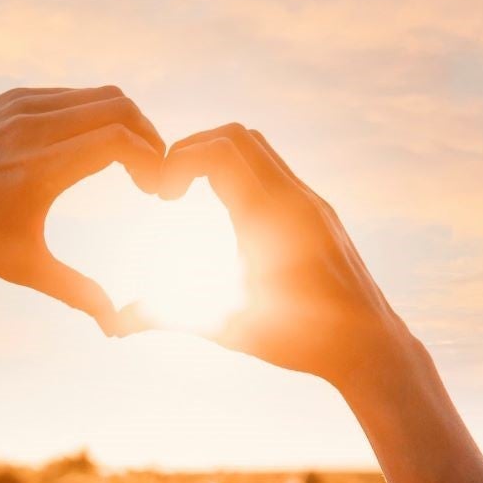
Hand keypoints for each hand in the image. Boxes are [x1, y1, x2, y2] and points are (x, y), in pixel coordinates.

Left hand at [0, 86, 167, 333]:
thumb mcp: (21, 266)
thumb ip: (74, 291)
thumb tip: (115, 324)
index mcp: (43, 166)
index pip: (121, 141)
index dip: (152, 160)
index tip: (156, 191)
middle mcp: (35, 127)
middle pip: (120, 107)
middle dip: (148, 137)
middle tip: (150, 174)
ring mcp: (22, 105)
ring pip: (97, 95)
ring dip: (123, 123)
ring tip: (127, 162)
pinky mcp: (11, 97)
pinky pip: (70, 95)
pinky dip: (92, 114)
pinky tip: (90, 147)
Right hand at [157, 123, 413, 392]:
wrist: (369, 346)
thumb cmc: (298, 342)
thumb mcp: (224, 328)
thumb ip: (166, 317)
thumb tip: (113, 325)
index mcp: (268, 219)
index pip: (219, 151)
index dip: (178, 159)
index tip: (160, 196)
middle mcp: (293, 199)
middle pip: (237, 135)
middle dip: (192, 149)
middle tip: (169, 187)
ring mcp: (310, 202)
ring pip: (259, 148)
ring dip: (218, 158)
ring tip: (191, 195)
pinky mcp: (318, 212)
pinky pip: (275, 170)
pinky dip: (241, 174)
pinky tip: (225, 215)